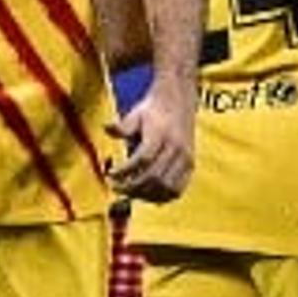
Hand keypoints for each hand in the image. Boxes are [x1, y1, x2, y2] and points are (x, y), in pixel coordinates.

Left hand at [112, 78, 193, 202]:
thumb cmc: (153, 109)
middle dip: (132, 187)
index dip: (125, 170)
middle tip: (116, 187)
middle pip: (154, 176)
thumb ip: (122, 125)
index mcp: (161, 133)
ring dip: (146, 195)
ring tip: (130, 192)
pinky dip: (162, 197)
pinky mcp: (190, 165)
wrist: (179, 100)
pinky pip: (177, 189)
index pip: (143, 158)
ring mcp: (185, 158)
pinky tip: (147, 194)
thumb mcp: (135, 113)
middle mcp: (176, 147)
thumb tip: (106, 129)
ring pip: (166, 186)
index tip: (110, 174)